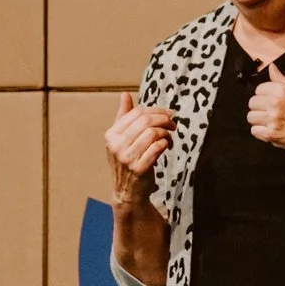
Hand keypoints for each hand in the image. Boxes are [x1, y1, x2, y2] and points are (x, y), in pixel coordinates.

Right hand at [105, 92, 173, 209]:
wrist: (127, 191)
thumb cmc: (128, 160)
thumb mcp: (121, 138)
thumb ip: (123, 116)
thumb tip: (124, 94)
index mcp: (111, 135)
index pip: (136, 113)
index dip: (155, 110)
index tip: (168, 114)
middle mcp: (116, 146)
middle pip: (145, 121)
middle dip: (164, 119)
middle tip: (173, 124)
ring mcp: (126, 158)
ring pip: (152, 133)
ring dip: (165, 133)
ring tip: (168, 137)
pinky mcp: (139, 169)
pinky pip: (157, 149)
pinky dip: (165, 144)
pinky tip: (166, 146)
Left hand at [248, 60, 284, 160]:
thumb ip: (283, 79)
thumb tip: (272, 68)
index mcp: (283, 90)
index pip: (259, 89)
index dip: (265, 95)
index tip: (272, 100)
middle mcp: (276, 103)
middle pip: (252, 103)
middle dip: (260, 107)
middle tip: (272, 112)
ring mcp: (273, 119)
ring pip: (251, 117)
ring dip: (259, 120)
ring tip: (272, 121)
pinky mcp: (271, 135)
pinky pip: (254, 131)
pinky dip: (261, 132)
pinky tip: (273, 130)